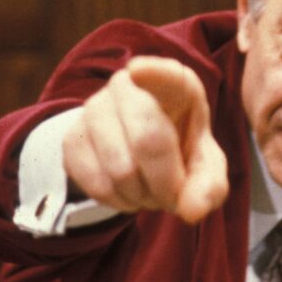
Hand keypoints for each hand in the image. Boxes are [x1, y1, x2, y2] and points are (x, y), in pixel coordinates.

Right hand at [62, 56, 228, 222]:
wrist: (141, 158)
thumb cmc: (181, 152)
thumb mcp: (205, 168)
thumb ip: (209, 187)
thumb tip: (193, 210)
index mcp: (173, 84)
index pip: (166, 72)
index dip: (153, 71)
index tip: (138, 71)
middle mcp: (129, 86)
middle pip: (147, 138)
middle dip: (165, 182)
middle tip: (171, 198)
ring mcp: (94, 109)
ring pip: (119, 167)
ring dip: (141, 196)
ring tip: (150, 194)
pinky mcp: (72, 138)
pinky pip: (95, 182)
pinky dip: (117, 201)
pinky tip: (127, 194)